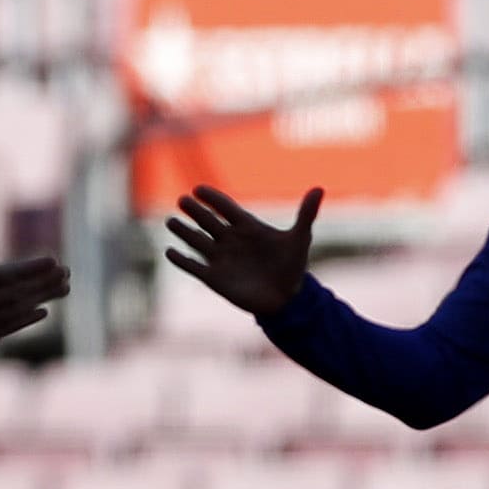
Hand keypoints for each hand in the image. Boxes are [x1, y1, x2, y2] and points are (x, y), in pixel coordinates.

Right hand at [0, 210, 71, 363]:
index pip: (4, 276)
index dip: (30, 269)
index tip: (52, 261)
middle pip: (16, 294)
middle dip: (44, 283)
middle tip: (67, 273)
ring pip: (16, 312)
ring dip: (42, 299)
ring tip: (63, 289)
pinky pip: (7, 329)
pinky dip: (26, 320)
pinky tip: (42, 310)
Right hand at [160, 184, 320, 319]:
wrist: (287, 299)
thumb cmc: (292, 266)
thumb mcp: (300, 238)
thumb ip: (306, 214)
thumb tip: (319, 189)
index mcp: (247, 226)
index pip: (225, 207)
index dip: (212, 198)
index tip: (199, 189)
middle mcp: (230, 239)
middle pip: (207, 221)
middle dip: (194, 211)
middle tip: (182, 200)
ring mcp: (221, 258)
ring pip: (197, 241)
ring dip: (183, 232)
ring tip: (171, 221)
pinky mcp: (214, 278)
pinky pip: (193, 267)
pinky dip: (181, 260)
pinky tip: (169, 252)